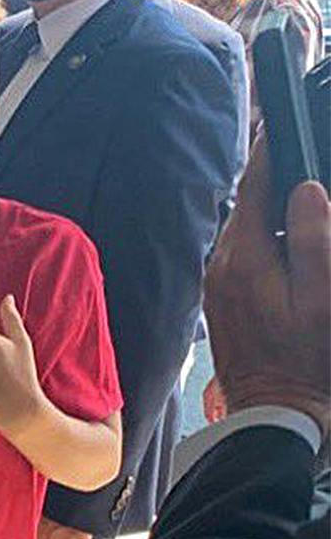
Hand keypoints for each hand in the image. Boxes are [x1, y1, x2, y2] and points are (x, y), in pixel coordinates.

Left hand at [204, 136, 329, 431]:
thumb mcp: (324, 298)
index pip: (253, 190)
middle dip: (271, 182)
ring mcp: (218, 284)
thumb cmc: (310, 360)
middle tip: (290, 152)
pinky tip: (289, 246)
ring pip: (246, 231)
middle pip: (247, 208)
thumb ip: (315, 241)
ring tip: (298, 199)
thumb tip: (305, 191)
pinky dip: (265, 242)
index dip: (268, 155)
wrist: (278, 414)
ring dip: (269, 214)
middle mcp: (221, 265)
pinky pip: (243, 256)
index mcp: (245, 259)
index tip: (275, 124)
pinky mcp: (222, 300)